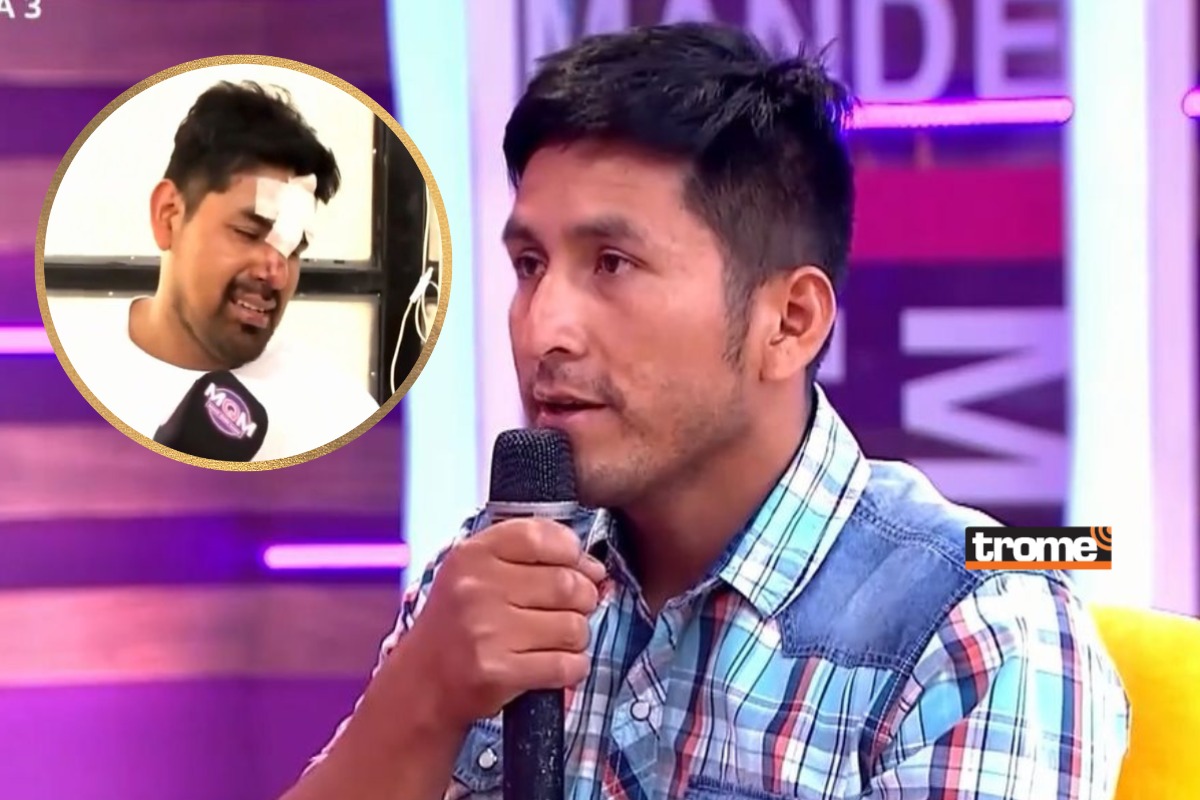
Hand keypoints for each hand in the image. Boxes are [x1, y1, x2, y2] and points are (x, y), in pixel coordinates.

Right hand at [405, 518, 606, 727]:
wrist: (423, 683)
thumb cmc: (459, 623)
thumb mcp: (477, 573)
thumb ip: (531, 558)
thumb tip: (595, 570)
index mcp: (472, 555)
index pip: (542, 536)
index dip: (572, 552)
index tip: (575, 566)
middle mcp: (476, 589)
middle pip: (568, 584)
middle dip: (583, 599)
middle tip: (571, 609)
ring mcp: (486, 631)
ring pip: (573, 627)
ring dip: (576, 637)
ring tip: (554, 640)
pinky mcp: (498, 671)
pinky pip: (566, 665)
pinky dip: (572, 667)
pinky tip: (553, 664)